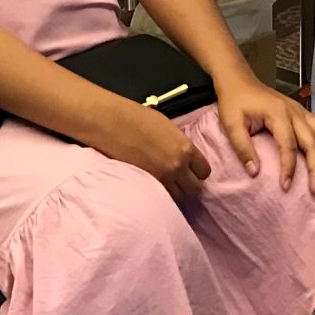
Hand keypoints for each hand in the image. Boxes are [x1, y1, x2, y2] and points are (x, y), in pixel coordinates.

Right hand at [94, 99, 211, 201]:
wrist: (110, 122)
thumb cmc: (136, 117)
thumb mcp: (167, 128)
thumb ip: (179, 145)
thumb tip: (184, 157)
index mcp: (185, 148)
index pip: (204, 171)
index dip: (197, 172)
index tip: (190, 170)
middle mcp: (177, 167)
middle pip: (195, 189)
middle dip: (189, 185)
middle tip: (179, 180)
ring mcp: (161, 179)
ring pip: (178, 197)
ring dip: (174, 191)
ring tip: (164, 183)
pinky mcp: (145, 186)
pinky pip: (161, 197)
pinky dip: (160, 195)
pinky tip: (153, 186)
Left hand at [214, 75, 314, 193]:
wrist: (238, 79)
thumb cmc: (233, 101)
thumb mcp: (230, 123)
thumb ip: (242, 147)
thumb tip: (255, 172)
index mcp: (277, 113)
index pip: (288, 146)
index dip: (288, 168)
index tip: (285, 187)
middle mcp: (294, 111)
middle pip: (312, 142)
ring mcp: (300, 110)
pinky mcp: (301, 111)